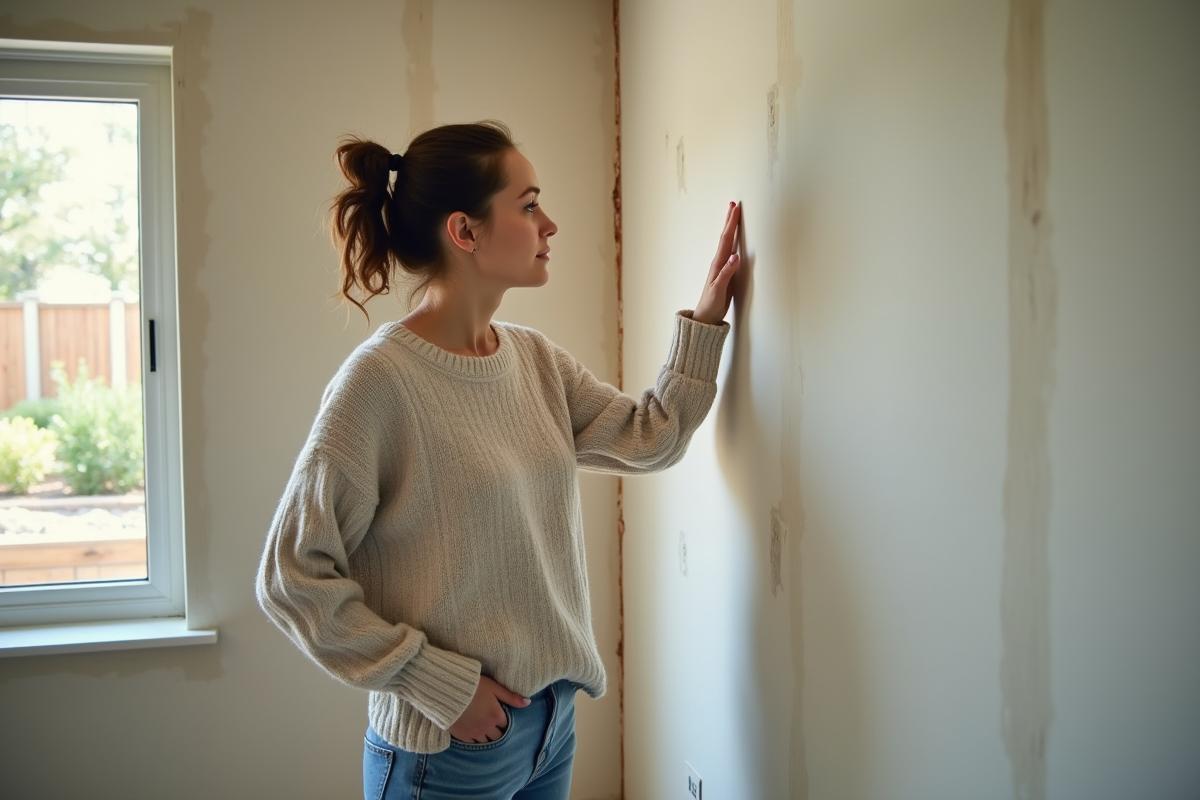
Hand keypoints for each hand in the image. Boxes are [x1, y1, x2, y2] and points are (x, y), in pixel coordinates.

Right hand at [448, 675, 530, 743]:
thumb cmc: (473, 685)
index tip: (500, 717)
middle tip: (493, 724)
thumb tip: (528, 702)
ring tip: (483, 728)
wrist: (447, 690)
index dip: (504, 721)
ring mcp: (474, 733)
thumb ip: (511, 697)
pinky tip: (473, 731)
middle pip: (498, 736)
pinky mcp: (462, 736)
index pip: (506, 725)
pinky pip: (473, 743)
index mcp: (497, 715)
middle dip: (497, 731)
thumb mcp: (494, 688)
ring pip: (486, 742)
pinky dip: (475, 739)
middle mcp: (487, 727)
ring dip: (487, 736)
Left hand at [692, 201, 741, 324]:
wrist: (706, 317)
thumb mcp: (719, 290)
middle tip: (733, 205)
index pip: (726, 240)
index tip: (736, 209)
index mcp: (718, 264)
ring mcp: (721, 267)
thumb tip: (736, 256)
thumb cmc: (711, 304)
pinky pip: (730, 252)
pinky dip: (733, 242)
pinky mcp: (725, 273)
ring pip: (727, 243)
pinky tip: (734, 240)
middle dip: (730, 221)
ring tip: (733, 216)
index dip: (731, 224)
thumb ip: (727, 273)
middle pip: (725, 237)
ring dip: (730, 229)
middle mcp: (719, 263)